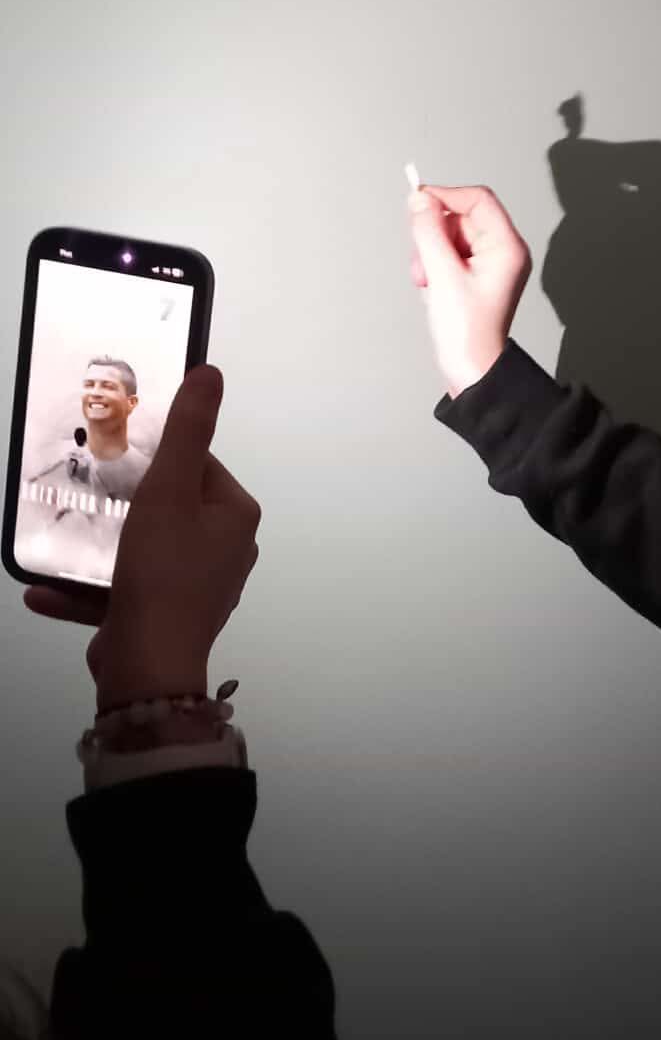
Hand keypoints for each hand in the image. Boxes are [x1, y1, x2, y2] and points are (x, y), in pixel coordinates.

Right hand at [23, 367, 260, 710]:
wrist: (147, 665)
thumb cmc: (163, 570)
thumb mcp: (171, 489)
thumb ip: (187, 431)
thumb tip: (210, 374)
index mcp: (236, 517)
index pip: (199, 466)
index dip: (157, 460)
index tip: (116, 462)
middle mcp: (226, 551)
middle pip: (169, 507)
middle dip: (125, 505)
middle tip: (87, 496)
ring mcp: (197, 589)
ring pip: (142, 553)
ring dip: (98, 550)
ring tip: (64, 539)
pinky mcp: (165, 619)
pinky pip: (123, 592)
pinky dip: (87, 590)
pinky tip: (45, 588)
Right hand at [408, 183, 531, 396]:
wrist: (471, 370)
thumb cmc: (467, 332)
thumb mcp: (441, 274)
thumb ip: (428, 231)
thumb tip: (419, 199)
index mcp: (507, 247)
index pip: (477, 200)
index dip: (446, 196)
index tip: (417, 202)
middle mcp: (503, 252)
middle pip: (461, 218)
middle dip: (434, 236)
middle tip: (424, 263)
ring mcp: (490, 265)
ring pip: (450, 237)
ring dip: (430, 254)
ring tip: (428, 282)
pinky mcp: (476, 277)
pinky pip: (449, 255)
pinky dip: (434, 266)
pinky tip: (432, 288)